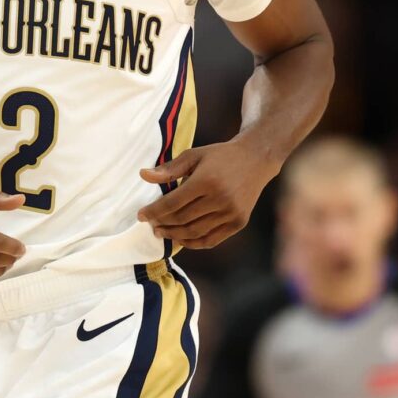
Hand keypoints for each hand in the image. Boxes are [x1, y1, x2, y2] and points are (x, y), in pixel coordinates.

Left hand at [137, 141, 277, 249]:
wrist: (256, 159)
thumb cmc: (220, 156)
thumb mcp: (194, 155)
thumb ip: (169, 169)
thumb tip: (143, 176)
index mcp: (206, 180)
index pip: (173, 203)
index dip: (154, 211)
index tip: (141, 216)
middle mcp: (220, 199)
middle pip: (182, 219)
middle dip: (162, 224)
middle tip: (151, 224)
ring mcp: (231, 213)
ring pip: (195, 232)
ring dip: (174, 235)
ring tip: (162, 232)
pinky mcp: (238, 222)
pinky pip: (211, 239)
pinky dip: (193, 243)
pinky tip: (180, 239)